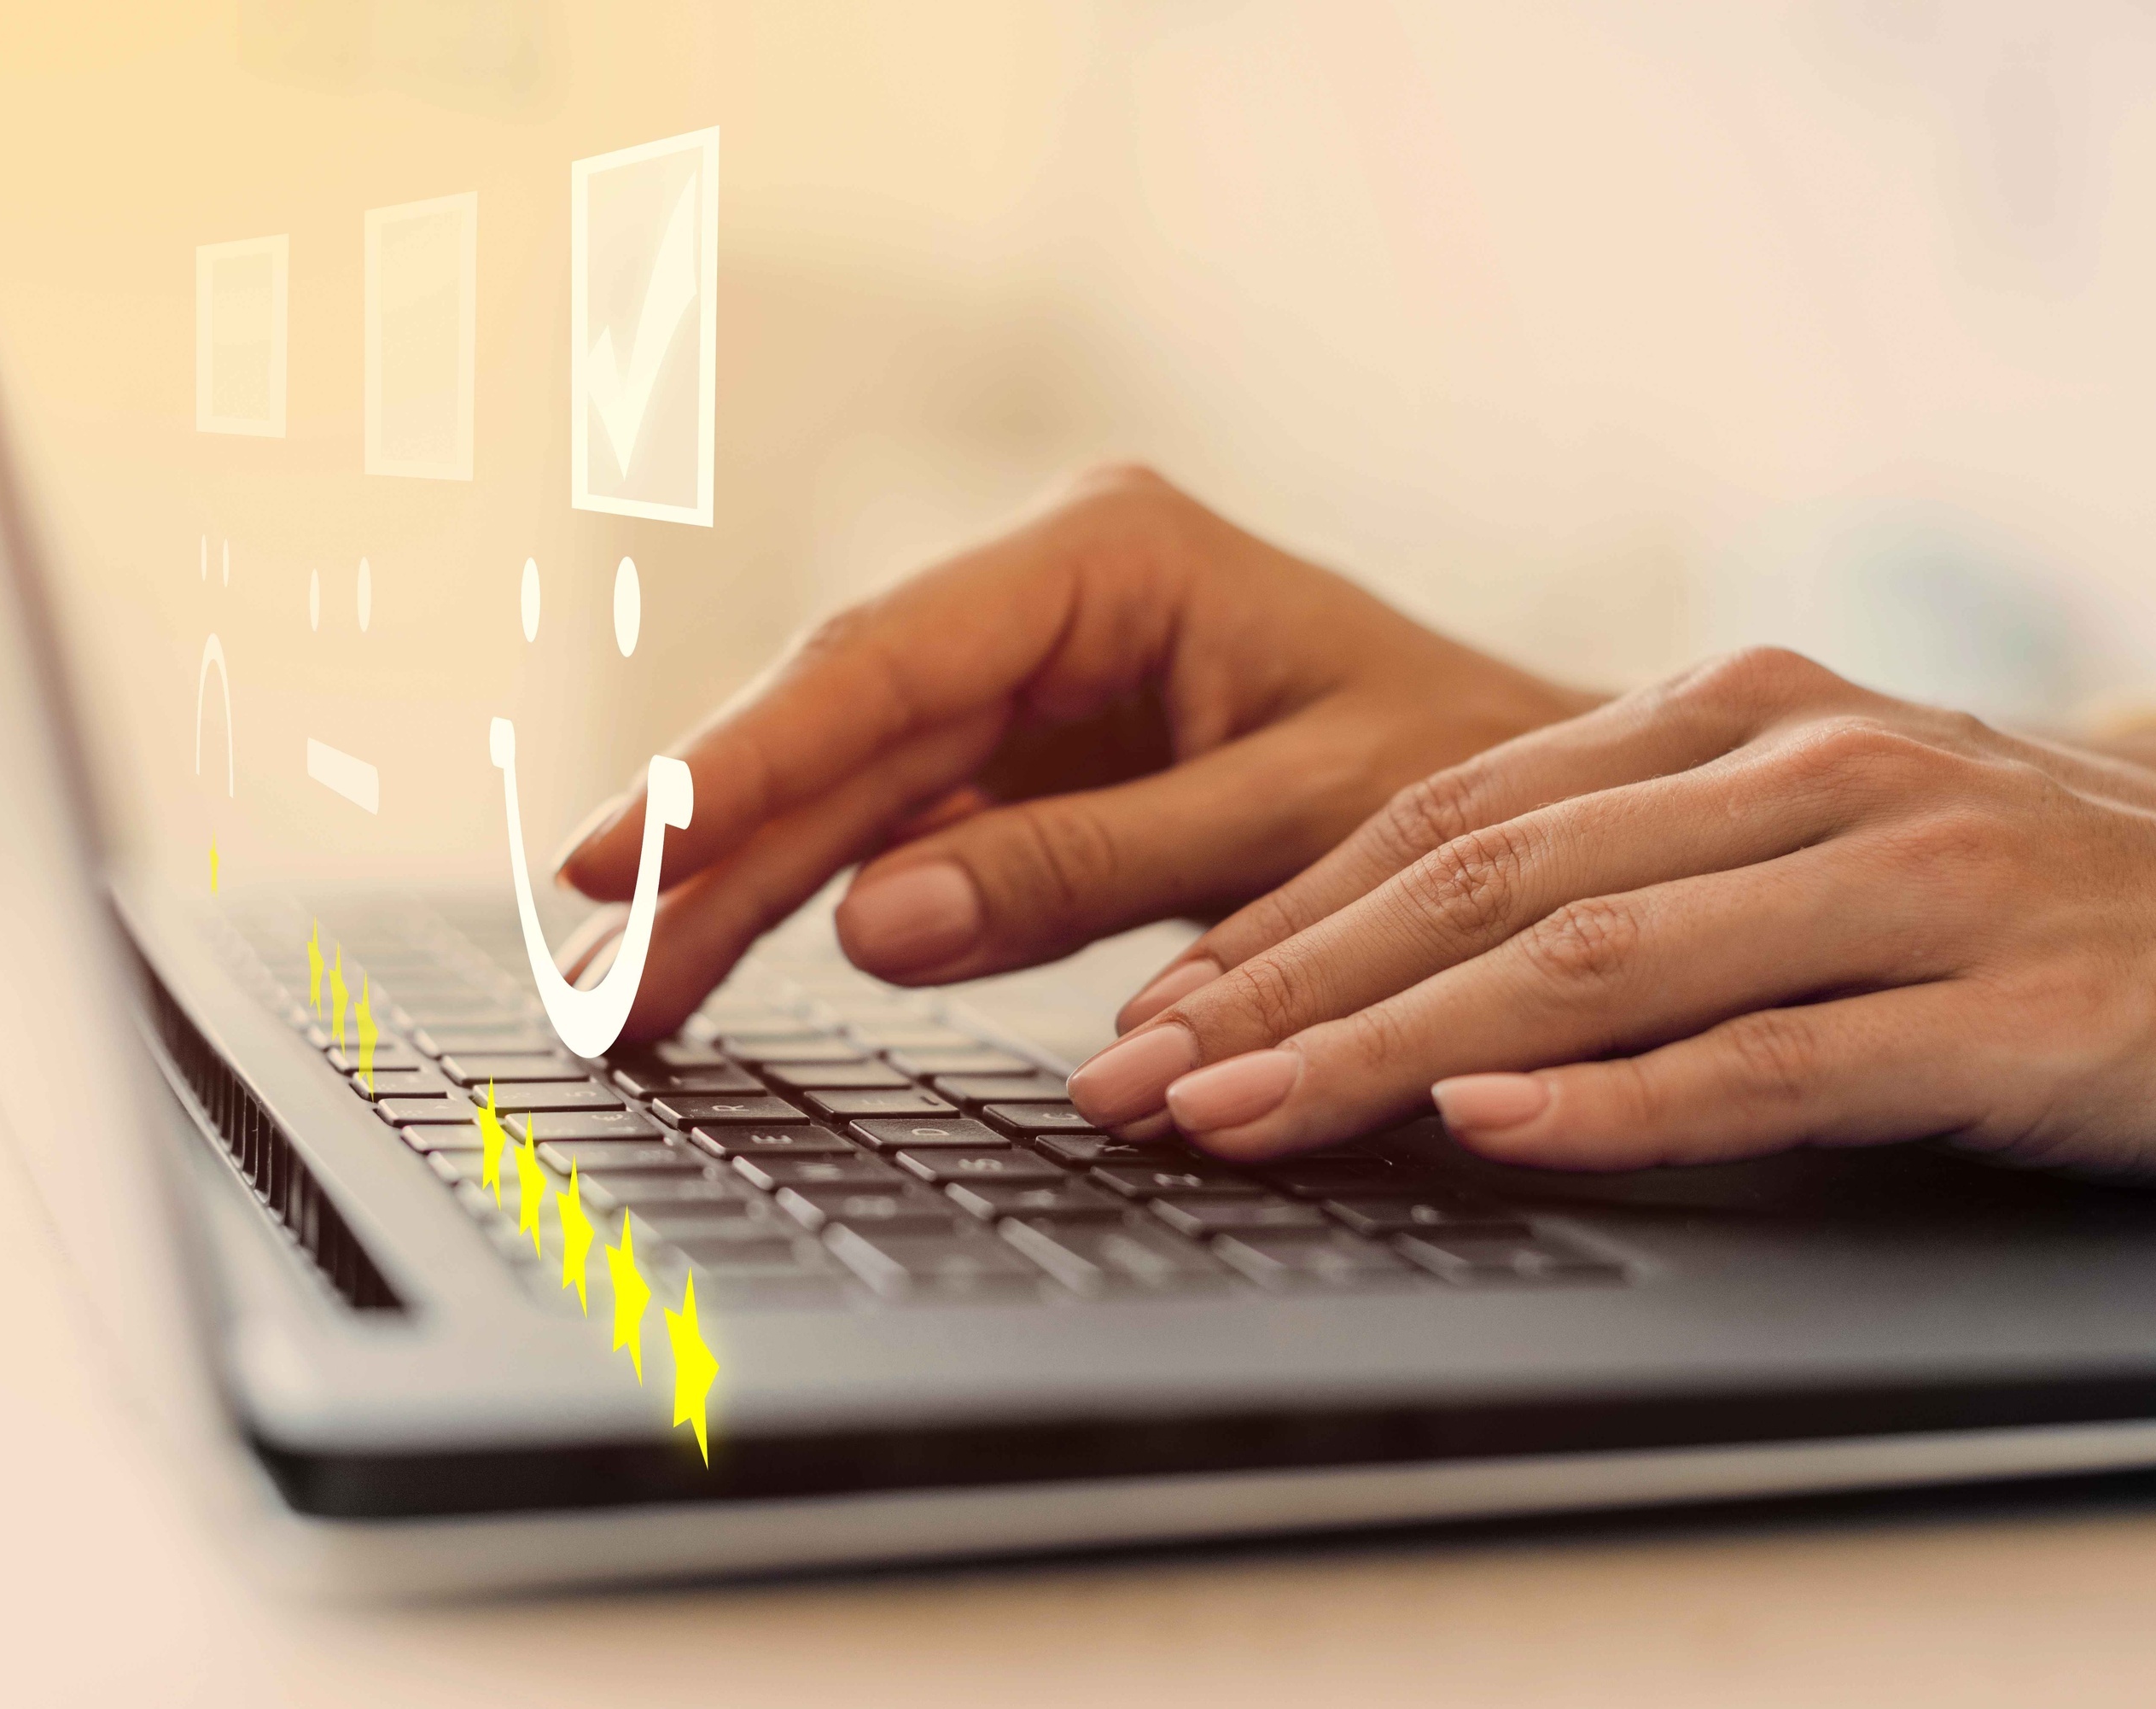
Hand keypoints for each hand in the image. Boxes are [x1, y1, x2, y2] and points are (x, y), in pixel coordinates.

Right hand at [554, 466, 1591, 1039]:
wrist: (1560, 801)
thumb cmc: (1474, 777)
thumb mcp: (1293, 820)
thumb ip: (1088, 866)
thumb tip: (876, 920)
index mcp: (1114, 556)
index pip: (885, 664)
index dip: (737, 767)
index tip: (610, 858)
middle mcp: (1053, 599)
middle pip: (839, 731)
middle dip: (708, 853)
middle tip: (595, 978)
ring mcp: (1038, 681)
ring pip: (850, 787)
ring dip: (735, 891)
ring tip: (626, 1000)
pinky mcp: (1040, 762)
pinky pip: (904, 833)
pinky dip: (817, 904)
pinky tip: (719, 965)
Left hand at [1066, 647, 2155, 1190]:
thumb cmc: (2062, 911)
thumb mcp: (1835, 846)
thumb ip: (1654, 877)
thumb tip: (1433, 989)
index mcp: (1744, 714)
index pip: (1453, 812)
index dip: (1285, 916)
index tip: (1156, 1007)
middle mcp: (1806, 764)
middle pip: (1485, 877)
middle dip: (1285, 986)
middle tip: (1138, 1078)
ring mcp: (1911, 874)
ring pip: (1595, 960)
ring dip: (1391, 1046)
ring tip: (1246, 1115)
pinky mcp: (2010, 1001)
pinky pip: (1778, 1053)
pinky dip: (1624, 1098)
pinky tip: (1496, 1128)